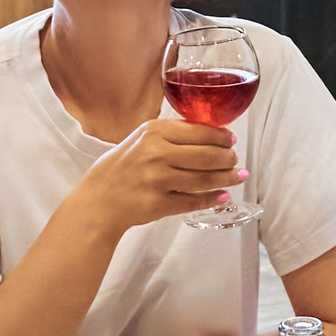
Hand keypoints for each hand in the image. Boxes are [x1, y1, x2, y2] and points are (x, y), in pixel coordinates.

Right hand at [71, 117, 243, 235]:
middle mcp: (156, 153)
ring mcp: (157, 180)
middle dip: (228, 158)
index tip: (231, 140)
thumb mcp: (140, 139)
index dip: (221, 137)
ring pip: (204, 179)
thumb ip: (170, 133)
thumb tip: (210, 132)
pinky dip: (213, 199)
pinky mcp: (158, 204)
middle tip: (235, 160)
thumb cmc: (120, 167)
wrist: (98, 201)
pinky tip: (223, 196)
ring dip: (226, 178)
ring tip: (237, 177)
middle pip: (207, 155)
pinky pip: (194, 201)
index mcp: (153, 131)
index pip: (199, 131)